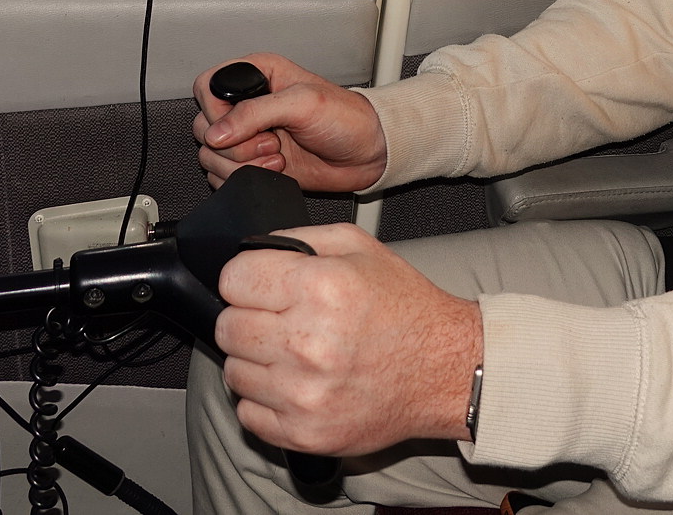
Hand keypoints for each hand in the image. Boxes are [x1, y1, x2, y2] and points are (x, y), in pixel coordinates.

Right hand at [193, 52, 387, 191]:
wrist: (367, 152)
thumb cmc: (346, 118)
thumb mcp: (302, 103)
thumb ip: (255, 113)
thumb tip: (216, 133)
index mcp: (256, 75)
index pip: (206, 87)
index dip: (217, 111)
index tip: (244, 123)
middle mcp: (248, 105)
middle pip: (204, 126)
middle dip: (236, 143)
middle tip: (271, 141)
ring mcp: (249, 136)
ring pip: (210, 155)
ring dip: (243, 163)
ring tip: (277, 155)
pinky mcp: (253, 163)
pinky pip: (222, 176)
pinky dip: (244, 178)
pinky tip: (275, 169)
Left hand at [215, 223, 481, 454]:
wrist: (445, 370)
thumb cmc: (404, 308)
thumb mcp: (360, 247)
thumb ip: (298, 238)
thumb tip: (249, 250)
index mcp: (321, 287)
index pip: (233, 278)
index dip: (246, 277)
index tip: (262, 285)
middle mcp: (308, 343)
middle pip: (227, 327)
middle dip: (248, 317)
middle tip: (282, 320)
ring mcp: (304, 395)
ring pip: (234, 372)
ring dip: (257, 361)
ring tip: (295, 353)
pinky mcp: (304, 433)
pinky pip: (248, 413)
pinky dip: (265, 399)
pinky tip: (297, 384)